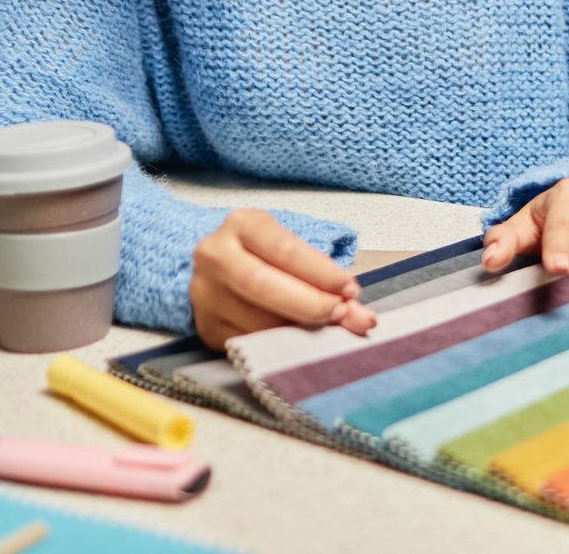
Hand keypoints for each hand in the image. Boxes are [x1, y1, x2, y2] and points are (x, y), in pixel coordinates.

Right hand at [190, 209, 376, 348]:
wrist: (222, 267)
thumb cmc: (269, 255)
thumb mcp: (296, 252)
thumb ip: (329, 281)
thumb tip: (363, 319)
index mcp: (242, 224)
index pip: (285, 250)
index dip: (322, 274)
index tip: (350, 290)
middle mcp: (215, 255)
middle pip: (264, 285)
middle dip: (310, 304)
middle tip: (342, 313)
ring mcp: (205, 293)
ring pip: (256, 320)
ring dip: (300, 330)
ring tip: (327, 327)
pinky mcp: (206, 326)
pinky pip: (249, 342)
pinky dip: (282, 344)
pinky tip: (301, 340)